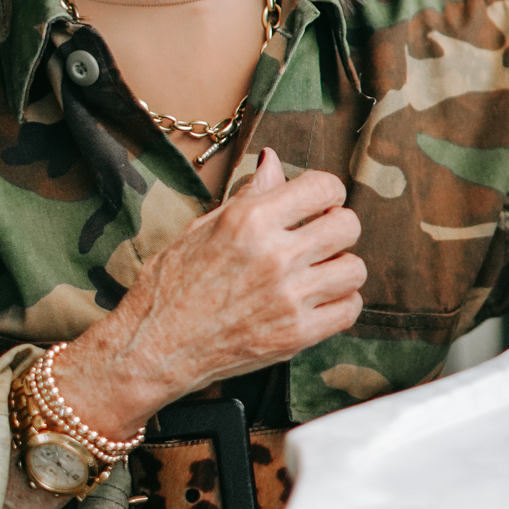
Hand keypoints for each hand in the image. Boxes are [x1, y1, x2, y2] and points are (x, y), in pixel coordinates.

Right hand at [54, 149, 364, 439]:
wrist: (154, 347)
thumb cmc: (170, 286)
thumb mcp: (202, 227)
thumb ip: (249, 194)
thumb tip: (273, 160)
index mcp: (250, 220)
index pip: (324, 186)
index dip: (325, 192)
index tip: (317, 203)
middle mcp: (274, 255)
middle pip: (348, 225)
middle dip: (337, 226)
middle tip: (319, 237)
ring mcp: (288, 298)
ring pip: (354, 268)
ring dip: (340, 266)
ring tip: (318, 270)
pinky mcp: (295, 335)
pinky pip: (349, 309)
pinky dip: (340, 302)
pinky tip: (319, 299)